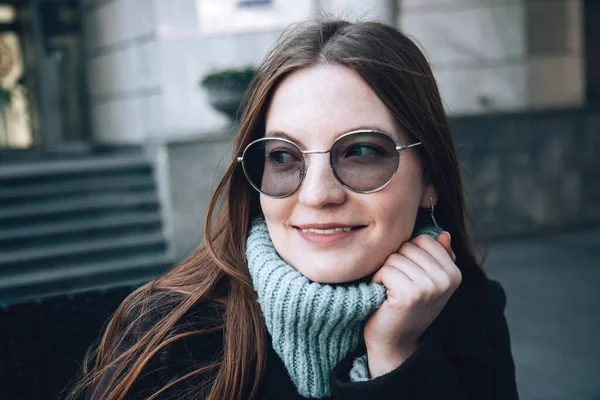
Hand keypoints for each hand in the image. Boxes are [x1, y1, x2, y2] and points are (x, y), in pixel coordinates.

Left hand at [364, 231, 460, 377]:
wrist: (396, 341)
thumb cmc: (408, 306)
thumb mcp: (428, 280)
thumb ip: (436, 256)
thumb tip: (444, 234)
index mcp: (453, 273)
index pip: (424, 239)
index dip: (408, 253)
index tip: (409, 275)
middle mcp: (445, 280)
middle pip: (407, 247)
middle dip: (396, 262)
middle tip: (399, 285)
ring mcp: (429, 288)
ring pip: (394, 258)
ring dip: (385, 272)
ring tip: (392, 291)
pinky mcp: (409, 295)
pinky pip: (385, 270)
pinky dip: (378, 281)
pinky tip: (384, 296)